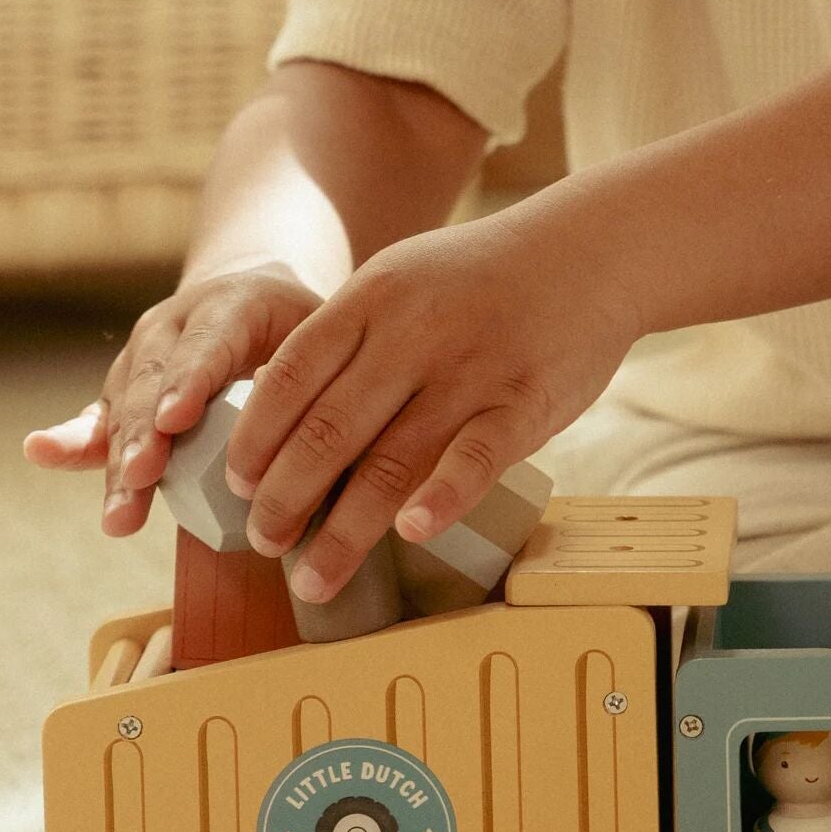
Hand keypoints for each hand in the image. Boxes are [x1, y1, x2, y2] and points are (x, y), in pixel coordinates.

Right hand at [21, 264, 324, 536]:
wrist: (254, 291)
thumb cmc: (303, 324)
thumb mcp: (323, 330)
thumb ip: (324, 378)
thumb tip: (335, 447)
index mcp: (232, 304)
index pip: (210, 344)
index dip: (191, 381)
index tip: (176, 420)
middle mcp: (176, 325)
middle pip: (156, 382)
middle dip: (146, 434)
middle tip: (142, 475)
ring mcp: (144, 355)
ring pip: (125, 407)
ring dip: (120, 461)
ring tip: (121, 511)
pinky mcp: (124, 388)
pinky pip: (99, 417)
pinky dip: (75, 442)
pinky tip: (42, 452)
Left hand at [223, 203, 641, 603]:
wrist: (593, 252)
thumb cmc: (486, 277)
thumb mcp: (404, 278)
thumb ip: (351, 338)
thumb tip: (282, 419)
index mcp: (373, 297)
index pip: (290, 377)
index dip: (254, 439)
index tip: (236, 487)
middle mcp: (415, 333)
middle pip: (328, 430)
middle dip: (285, 500)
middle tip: (266, 544)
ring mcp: (473, 368)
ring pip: (392, 463)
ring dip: (343, 533)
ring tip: (313, 579)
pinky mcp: (526, 401)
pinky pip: (476, 460)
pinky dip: (440, 500)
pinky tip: (409, 536)